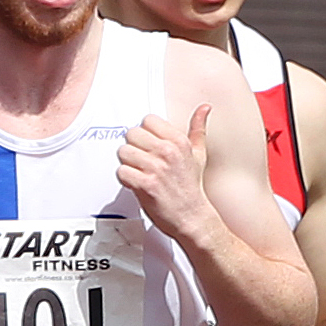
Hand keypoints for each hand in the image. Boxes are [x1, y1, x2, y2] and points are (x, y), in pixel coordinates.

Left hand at [116, 108, 216, 233]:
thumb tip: (204, 108)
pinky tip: (136, 183)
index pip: (147, 120)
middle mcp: (168, 152)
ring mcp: (156, 168)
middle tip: (142, 161)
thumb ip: (198, 129)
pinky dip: (125, 179)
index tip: (150, 146)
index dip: (145, 134)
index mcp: (179, 141)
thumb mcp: (199, 154)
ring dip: (128, 164)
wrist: (192, 217)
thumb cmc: (191, 188)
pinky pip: (122, 172)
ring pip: (123, 152)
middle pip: (131, 134)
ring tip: (140, 173)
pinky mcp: (145, 184)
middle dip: (133, 148)